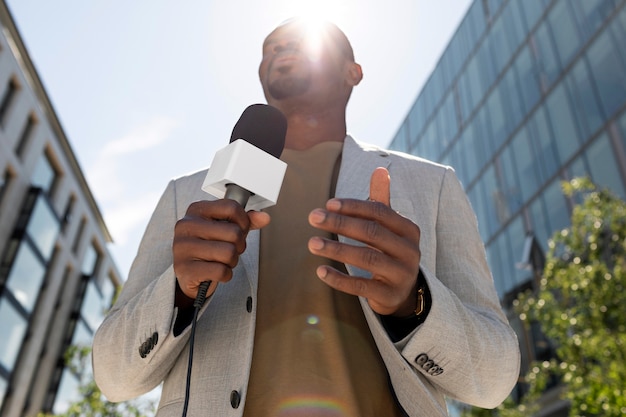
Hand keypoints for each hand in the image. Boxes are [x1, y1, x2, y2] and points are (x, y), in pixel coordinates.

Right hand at [173, 199, 269, 304]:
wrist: (187, 275)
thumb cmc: (207, 248)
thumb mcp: (224, 230)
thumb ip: (244, 222)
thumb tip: (264, 217)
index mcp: (197, 210)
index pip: (232, 207)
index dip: (243, 222)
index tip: (240, 230)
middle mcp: (187, 225)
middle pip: (234, 233)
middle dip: (239, 246)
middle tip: (229, 249)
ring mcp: (184, 247)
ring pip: (229, 253)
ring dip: (232, 261)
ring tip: (221, 260)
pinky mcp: (186, 268)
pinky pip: (221, 271)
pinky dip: (225, 275)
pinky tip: (216, 272)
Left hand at [307, 167, 420, 315]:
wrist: (403, 293)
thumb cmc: (389, 251)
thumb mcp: (388, 227)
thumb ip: (381, 201)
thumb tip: (379, 169)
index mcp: (409, 230)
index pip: (380, 212)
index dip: (354, 207)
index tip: (328, 203)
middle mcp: (410, 251)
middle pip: (372, 233)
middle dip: (340, 224)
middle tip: (313, 217)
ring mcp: (402, 275)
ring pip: (367, 259)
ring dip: (336, 250)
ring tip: (312, 243)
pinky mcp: (390, 296)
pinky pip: (362, 287)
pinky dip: (340, 279)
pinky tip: (320, 271)